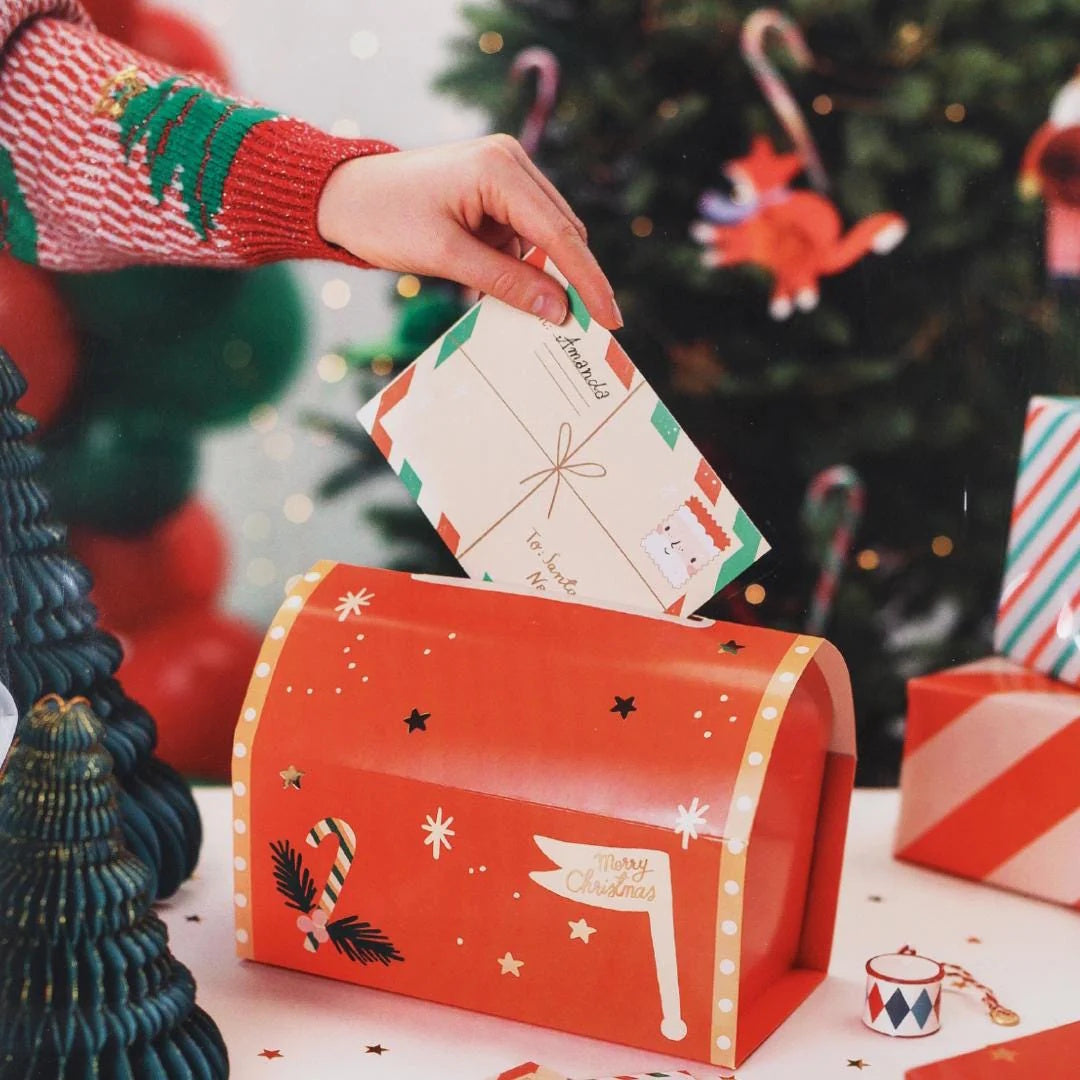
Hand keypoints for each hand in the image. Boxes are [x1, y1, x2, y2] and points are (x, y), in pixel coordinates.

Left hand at [317, 135, 621, 329]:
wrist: (343, 197)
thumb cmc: (385, 220)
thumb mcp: (446, 257)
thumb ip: (506, 283)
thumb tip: (558, 311)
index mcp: (500, 168)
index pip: (561, 234)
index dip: (588, 281)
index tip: (610, 320)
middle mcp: (511, 163)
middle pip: (563, 233)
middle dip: (575, 282)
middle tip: (590, 332)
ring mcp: (505, 176)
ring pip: (548, 238)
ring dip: (548, 279)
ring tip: (554, 324)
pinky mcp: (495, 195)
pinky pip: (526, 239)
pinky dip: (526, 271)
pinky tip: (523, 303)